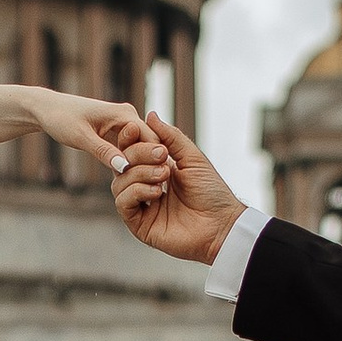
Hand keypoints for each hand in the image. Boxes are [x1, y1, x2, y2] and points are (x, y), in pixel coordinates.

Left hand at [31, 87, 168, 179]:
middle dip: (152, 164)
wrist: (47, 109)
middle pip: (151, 143)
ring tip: (146, 187)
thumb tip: (124, 168)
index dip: (157, 160)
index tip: (158, 182)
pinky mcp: (117, 130)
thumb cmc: (61, 119)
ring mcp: (124, 123)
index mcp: (125, 114)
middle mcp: (129, 115)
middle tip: (155, 189)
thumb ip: (104, 153)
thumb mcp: (81, 138)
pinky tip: (131, 179)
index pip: (153, 138)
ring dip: (143, 164)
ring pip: (142, 147)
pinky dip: (131, 161)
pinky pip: (131, 147)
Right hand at [114, 112, 243, 264]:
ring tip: (164, 175)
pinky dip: (136, 192)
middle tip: (162, 154)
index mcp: (155, 170)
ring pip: (119, 182)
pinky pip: (122, 203)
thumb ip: (171, 136)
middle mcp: (144, 187)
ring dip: (141, 173)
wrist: (222, 224)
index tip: (135, 127)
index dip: (129, 138)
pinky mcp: (139, 225)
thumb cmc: (211, 192)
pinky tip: (157, 193)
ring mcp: (141, 206)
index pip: (131, 151)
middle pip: (122, 164)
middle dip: (139, 154)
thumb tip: (150, 115)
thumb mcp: (192, 158)